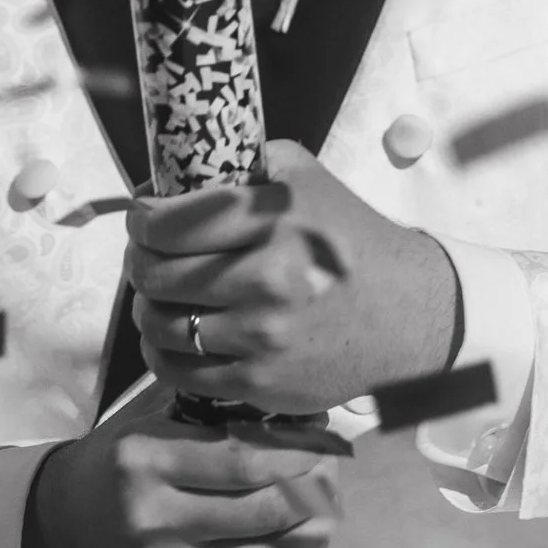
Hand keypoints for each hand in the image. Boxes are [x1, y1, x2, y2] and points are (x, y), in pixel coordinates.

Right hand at [21, 397, 338, 547]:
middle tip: (335, 472)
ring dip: (313, 535)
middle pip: (264, 509)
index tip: (329, 440)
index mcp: (147, 460)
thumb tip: (302, 417)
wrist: (60, 530)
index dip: (300, 451)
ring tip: (330, 511)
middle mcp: (152, 519)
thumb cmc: (121, 465)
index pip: (246, 458)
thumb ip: (216, 419)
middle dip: (314, 489)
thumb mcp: (154, 425)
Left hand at [127, 139, 459, 413]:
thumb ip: (246, 165)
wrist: (406, 312)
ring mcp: (261, 335)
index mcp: (275, 220)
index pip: (166, 223)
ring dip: (148, 306)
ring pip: (157, 323)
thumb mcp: (307, 179)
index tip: (145, 219)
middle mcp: (267, 278)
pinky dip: (162, 350)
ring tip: (163, 295)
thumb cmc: (350, 239)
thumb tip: (174, 173)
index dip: (141, 219)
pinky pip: (176, 369)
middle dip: (141, 260)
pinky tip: (178, 333)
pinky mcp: (258, 382)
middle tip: (150, 255)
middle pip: (153, 273)